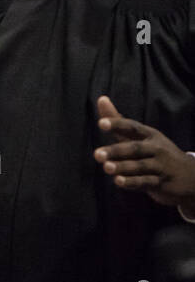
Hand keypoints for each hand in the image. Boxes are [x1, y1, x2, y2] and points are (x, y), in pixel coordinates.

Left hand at [94, 96, 194, 210]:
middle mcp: (156, 149)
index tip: (101, 122)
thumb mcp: (141, 136)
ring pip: (140, 166)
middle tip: (97, 154)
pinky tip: (118, 181)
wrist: (191, 176)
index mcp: (150, 135)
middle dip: (116, 151)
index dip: (117, 124)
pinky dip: (132, 182)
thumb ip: (119, 121)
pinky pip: (146, 182)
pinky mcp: (162, 183)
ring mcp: (161, 166)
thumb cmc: (157, 152)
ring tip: (106, 167)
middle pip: (135, 148)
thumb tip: (101, 99)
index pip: (132, 127)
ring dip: (123, 167)